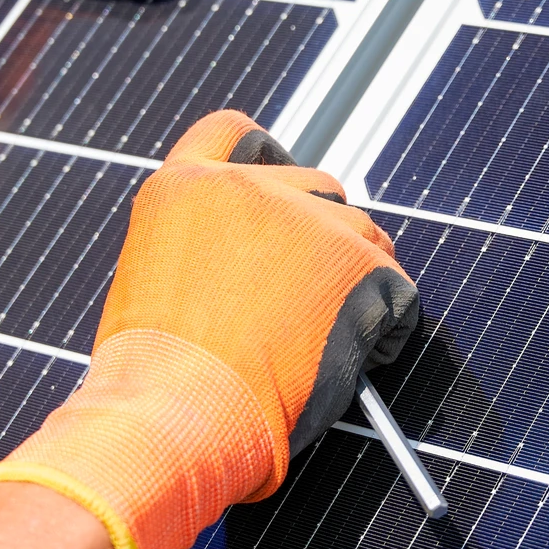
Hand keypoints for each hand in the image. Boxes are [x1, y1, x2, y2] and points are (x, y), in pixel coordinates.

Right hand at [0, 110, 417, 548]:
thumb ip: (202, 249)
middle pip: (317, 186)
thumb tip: (254, 261)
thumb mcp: (151, 285)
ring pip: (363, 235)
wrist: (174, 415)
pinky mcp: (355, 262)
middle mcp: (246, 187)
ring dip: (354, 284)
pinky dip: (385, 326)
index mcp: (184, 187)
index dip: (265, 157)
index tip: (279, 184)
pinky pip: (396, 288)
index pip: (233, 133)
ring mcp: (306, 220)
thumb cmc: (155, 381)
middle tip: (310, 300)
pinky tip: (354, 363)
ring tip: (319, 346)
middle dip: (322, 236)